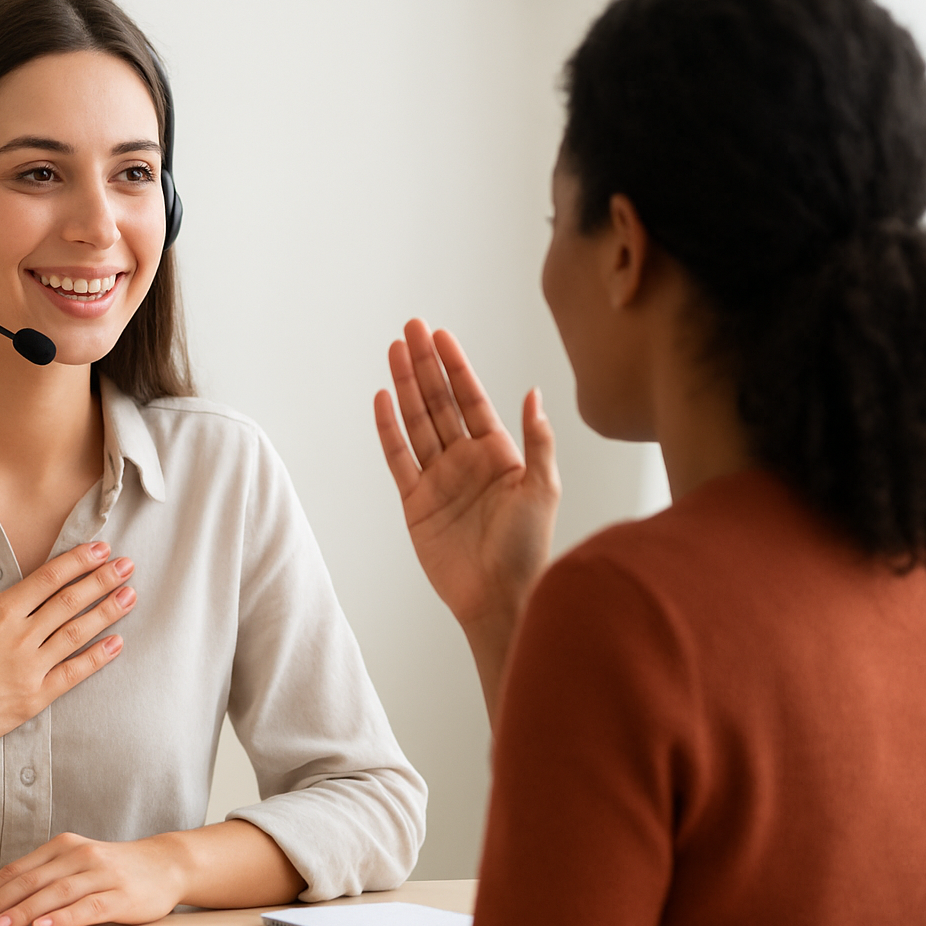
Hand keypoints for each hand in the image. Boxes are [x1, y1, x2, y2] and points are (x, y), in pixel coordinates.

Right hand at [0, 532, 134, 753]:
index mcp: (0, 613)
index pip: (48, 579)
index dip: (77, 561)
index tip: (101, 548)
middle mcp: (22, 637)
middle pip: (70, 602)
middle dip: (101, 580)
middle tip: (128, 565)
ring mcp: (31, 668)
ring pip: (77, 634)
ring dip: (106, 613)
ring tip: (131, 595)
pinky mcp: (36, 697)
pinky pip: (73, 674)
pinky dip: (97, 658)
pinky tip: (118, 643)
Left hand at [0, 831, 184, 925]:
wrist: (166, 864)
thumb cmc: (115, 867)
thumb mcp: (78, 862)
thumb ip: (45, 876)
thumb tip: (0, 899)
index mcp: (64, 846)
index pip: (18, 869)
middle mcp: (80, 856)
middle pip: (30, 880)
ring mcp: (101, 874)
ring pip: (55, 893)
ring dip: (23, 912)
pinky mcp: (120, 895)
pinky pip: (87, 907)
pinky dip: (64, 918)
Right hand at [374, 320, 559, 711]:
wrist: (500, 597)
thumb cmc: (529, 548)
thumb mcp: (543, 489)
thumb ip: (537, 441)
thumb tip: (533, 394)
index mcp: (499, 453)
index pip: (471, 398)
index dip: (455, 366)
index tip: (440, 336)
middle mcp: (465, 460)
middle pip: (439, 402)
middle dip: (424, 365)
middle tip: (410, 328)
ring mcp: (438, 479)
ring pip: (417, 422)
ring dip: (404, 387)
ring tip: (392, 352)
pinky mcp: (415, 503)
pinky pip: (398, 458)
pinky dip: (389, 430)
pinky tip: (382, 400)